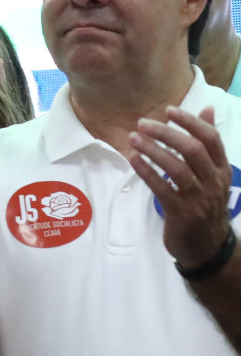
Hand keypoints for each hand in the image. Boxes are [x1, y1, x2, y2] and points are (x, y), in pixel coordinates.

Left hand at [130, 105, 236, 268]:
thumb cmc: (205, 204)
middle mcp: (214, 182)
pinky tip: (133, 159)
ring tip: (132, 138)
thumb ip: (207, 144)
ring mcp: (199, 199)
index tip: (169, 110)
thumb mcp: (212, 175)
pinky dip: (147, 172)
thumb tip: (207, 109)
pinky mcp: (182, 213)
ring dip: (153, 150)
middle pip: (193, 151)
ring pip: (178, 168)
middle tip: (142, 123)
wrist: (207, 247)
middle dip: (167, 134)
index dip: (191, 122)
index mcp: (222, 170)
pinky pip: (162, 188)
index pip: (211, 139)